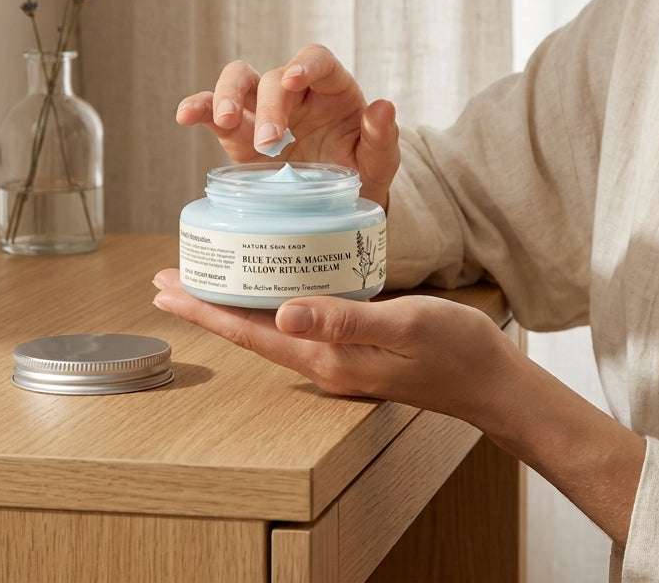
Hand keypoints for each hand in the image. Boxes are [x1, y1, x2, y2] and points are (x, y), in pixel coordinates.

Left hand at [151, 269, 513, 422]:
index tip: (168, 289)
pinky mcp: (355, 350)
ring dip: (235, 306)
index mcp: (329, 360)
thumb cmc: (455, 350)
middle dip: (208, 307)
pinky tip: (274, 288)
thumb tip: (284, 315)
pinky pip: (300, 326)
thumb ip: (345, 320)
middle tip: (171, 278)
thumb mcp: (404, 325)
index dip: (206, 312)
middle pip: (252, 333)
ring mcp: (340, 360)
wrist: (490, 380)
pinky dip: (272, 306)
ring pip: (273, 331)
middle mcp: (326, 364)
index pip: (252, 335)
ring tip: (208, 282)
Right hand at [174, 44, 398, 207]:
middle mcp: (297, 94)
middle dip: (270, 106)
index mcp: (333, 90)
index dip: (305, 64)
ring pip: (239, 81)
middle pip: (274, 78)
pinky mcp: (239, 135)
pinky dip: (198, 108)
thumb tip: (384, 107)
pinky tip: (185, 115)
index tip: (295, 79)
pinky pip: (213, 113)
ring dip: (227, 95)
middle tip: (271, 142)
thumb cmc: (362, 173)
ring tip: (223, 121)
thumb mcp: (380, 160)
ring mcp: (265, 111)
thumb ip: (382, 136)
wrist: (338, 205)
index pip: (317, 59)